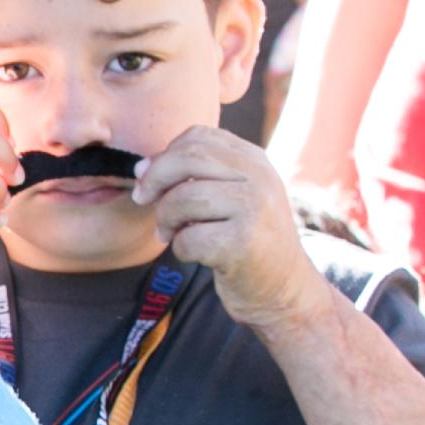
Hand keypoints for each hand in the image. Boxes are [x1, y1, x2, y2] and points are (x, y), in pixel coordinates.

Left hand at [137, 123, 315, 328]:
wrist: (284, 288)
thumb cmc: (246, 241)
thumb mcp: (231, 197)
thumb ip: (193, 177)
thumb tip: (141, 168)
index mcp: (255, 160)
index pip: (198, 137)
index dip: (164, 156)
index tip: (149, 180)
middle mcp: (260, 178)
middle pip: (188, 158)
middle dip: (155, 180)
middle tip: (143, 201)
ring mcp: (255, 209)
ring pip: (184, 198)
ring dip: (165, 219)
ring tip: (171, 233)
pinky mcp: (244, 243)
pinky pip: (189, 239)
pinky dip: (181, 249)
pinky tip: (196, 254)